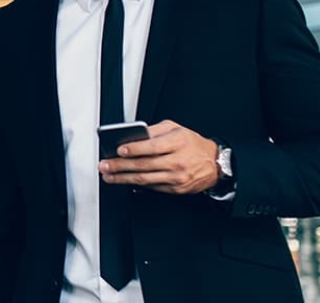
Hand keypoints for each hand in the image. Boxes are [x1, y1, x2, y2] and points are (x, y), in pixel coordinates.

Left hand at [98, 121, 218, 194]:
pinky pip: (152, 187)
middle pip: (144, 165)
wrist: (214, 164)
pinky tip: (125, 181)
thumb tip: (133, 136)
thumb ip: (155, 130)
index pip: (153, 146)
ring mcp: (176, 177)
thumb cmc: (193, 144)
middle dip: (121, 166)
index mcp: (178, 143)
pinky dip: (136, 184)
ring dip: (123, 178)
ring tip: (109, 176)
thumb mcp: (176, 129)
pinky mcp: (175, 189)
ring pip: (145, 179)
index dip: (135, 149)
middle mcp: (178, 161)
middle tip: (105, 165)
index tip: (119, 150)